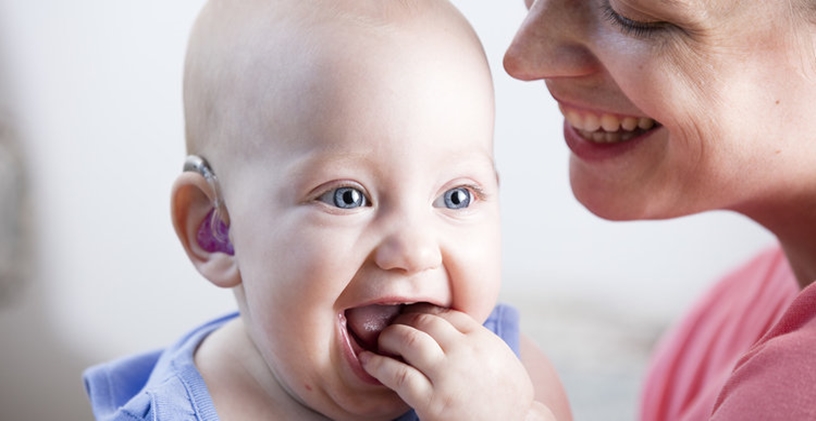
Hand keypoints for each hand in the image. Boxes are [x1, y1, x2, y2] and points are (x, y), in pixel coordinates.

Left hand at [360, 305, 554, 420]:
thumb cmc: (508, 401)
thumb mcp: (502, 359)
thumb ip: (476, 340)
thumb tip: (447, 325)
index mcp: (482, 340)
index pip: (446, 314)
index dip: (424, 313)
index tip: (412, 317)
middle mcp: (465, 352)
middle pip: (424, 322)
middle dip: (404, 321)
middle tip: (393, 328)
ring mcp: (447, 376)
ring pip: (408, 340)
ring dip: (389, 337)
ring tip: (381, 342)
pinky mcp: (432, 402)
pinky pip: (398, 375)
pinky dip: (378, 364)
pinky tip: (368, 361)